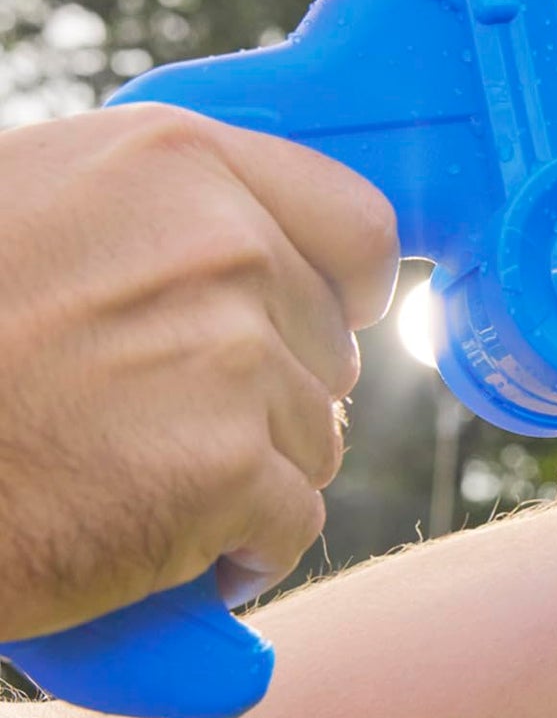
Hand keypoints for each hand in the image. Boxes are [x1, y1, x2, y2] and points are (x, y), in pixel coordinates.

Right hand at [0, 105, 398, 641]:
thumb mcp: (39, 203)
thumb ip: (160, 210)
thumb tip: (266, 247)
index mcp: (179, 163)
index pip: (356, 225)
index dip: (340, 291)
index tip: (315, 325)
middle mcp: (223, 245)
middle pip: (328, 347)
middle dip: (268, 395)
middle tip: (158, 424)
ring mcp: (227, 357)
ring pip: (314, 438)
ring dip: (246, 477)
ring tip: (132, 481)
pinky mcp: (221, 470)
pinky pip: (287, 523)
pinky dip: (235, 554)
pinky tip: (156, 549)